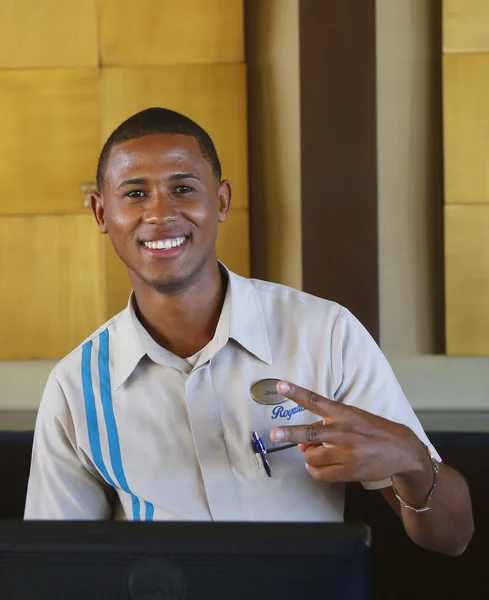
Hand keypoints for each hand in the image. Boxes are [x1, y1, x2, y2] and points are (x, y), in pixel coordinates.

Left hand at [269, 381, 429, 482]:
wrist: (402, 450)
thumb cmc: (373, 431)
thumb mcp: (352, 420)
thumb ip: (325, 428)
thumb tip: (301, 445)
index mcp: (344, 413)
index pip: (315, 400)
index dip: (296, 392)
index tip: (280, 385)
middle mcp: (344, 431)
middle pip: (309, 433)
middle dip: (289, 433)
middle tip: (274, 433)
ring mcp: (347, 452)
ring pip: (312, 456)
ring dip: (308, 456)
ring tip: (316, 454)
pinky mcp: (350, 470)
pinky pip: (321, 474)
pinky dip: (313, 471)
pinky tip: (317, 466)